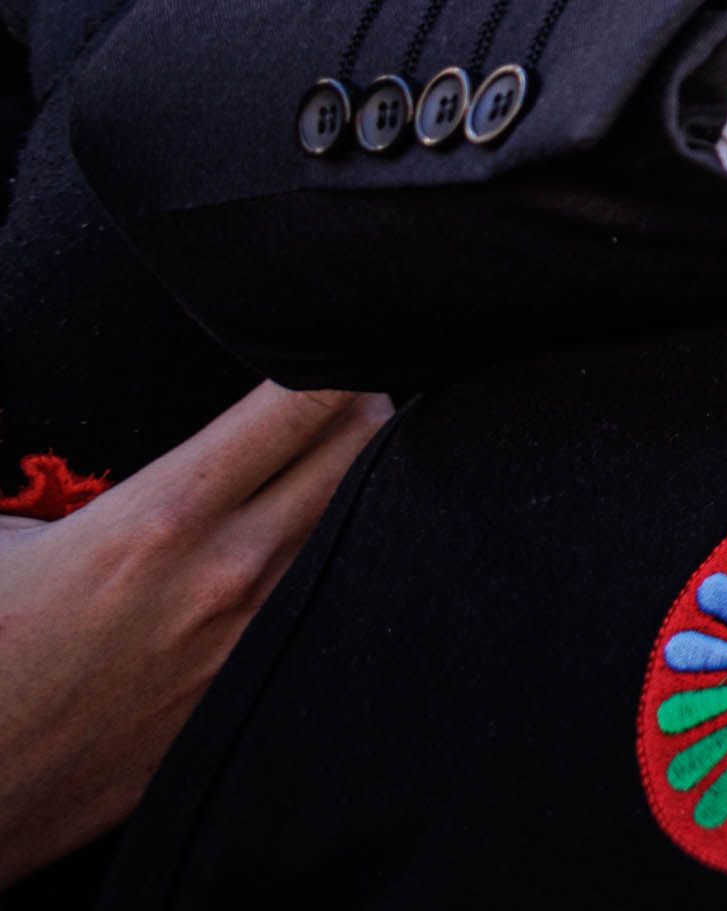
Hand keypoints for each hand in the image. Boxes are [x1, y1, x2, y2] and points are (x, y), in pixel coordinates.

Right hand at [0, 384, 388, 883]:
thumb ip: (49, 461)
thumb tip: (57, 391)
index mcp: (163, 517)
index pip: (303, 399)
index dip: (331, 351)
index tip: (327, 332)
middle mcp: (232, 576)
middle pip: (367, 447)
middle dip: (367, 399)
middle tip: (350, 385)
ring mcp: (257, 644)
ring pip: (371, 524)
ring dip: (372, 478)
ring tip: (343, 458)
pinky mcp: (259, 700)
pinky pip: (344, 605)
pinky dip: (353, 560)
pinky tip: (335, 545)